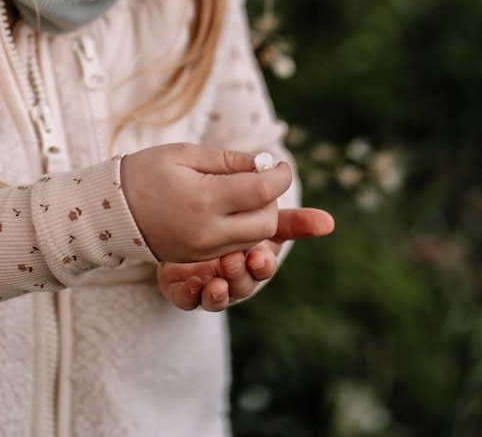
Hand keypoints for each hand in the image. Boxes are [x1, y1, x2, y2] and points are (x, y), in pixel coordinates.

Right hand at [120, 143, 293, 262]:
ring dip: (261, 216)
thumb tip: (263, 165)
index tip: (280, 164)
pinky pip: (236, 247)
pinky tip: (230, 209)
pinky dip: (244, 229)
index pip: (262, 191)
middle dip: (272, 199)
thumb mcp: (186, 154)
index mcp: (205, 200)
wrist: (110, 210)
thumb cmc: (147, 172)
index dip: (279, 176)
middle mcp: (208, 231)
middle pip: (267, 222)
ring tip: (244, 192)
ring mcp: (204, 250)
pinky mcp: (199, 259)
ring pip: (255, 239)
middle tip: (260, 179)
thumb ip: (228, 160)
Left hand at [157, 206, 335, 311]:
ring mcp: (208, 283)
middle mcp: (233, 274)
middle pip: (244, 284)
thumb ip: (287, 215)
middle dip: (242, 275)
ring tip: (217, 277)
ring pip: (218, 297)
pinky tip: (192, 283)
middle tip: (236, 260)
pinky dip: (191, 295)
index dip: (264, 262)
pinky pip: (188, 299)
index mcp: (252, 255)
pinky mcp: (183, 289)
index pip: (264, 264)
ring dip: (220, 291)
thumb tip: (330, 221)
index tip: (260, 253)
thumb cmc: (227, 214)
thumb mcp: (255, 208)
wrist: (176, 216)